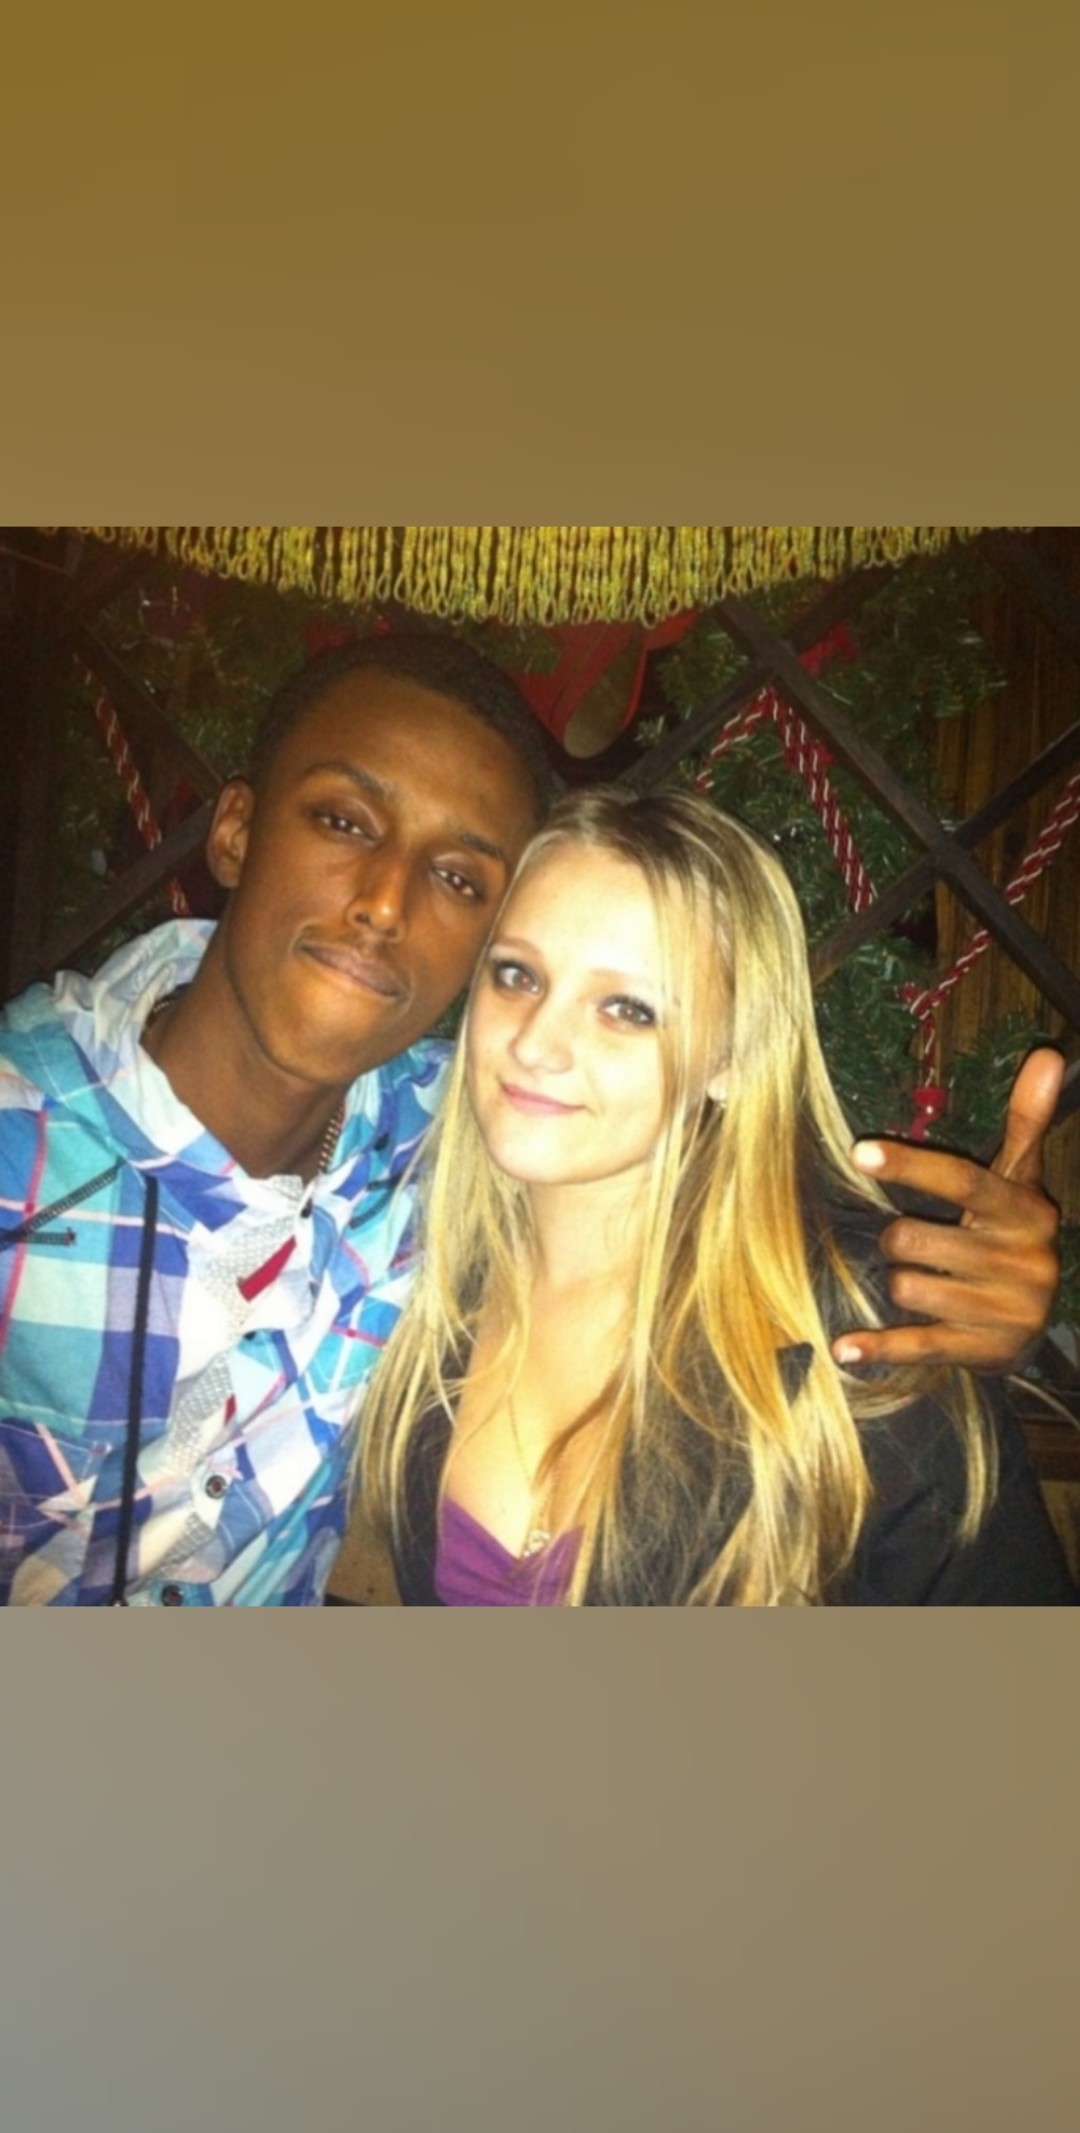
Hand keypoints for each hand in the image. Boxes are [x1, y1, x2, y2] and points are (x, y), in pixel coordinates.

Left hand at [832, 1047, 1063, 1371]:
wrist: (1035, 1320)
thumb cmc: (1010, 1234)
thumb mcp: (1019, 1181)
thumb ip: (1026, 1121)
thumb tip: (1047, 1056)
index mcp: (1026, 1212)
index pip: (964, 1181)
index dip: (911, 1165)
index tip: (860, 1150)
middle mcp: (1022, 1261)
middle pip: (917, 1239)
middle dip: (897, 1239)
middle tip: (908, 1241)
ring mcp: (1005, 1311)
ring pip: (909, 1288)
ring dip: (899, 1282)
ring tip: (919, 1280)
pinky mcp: (983, 1352)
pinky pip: (919, 1346)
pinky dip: (880, 1349)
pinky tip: (845, 1348)